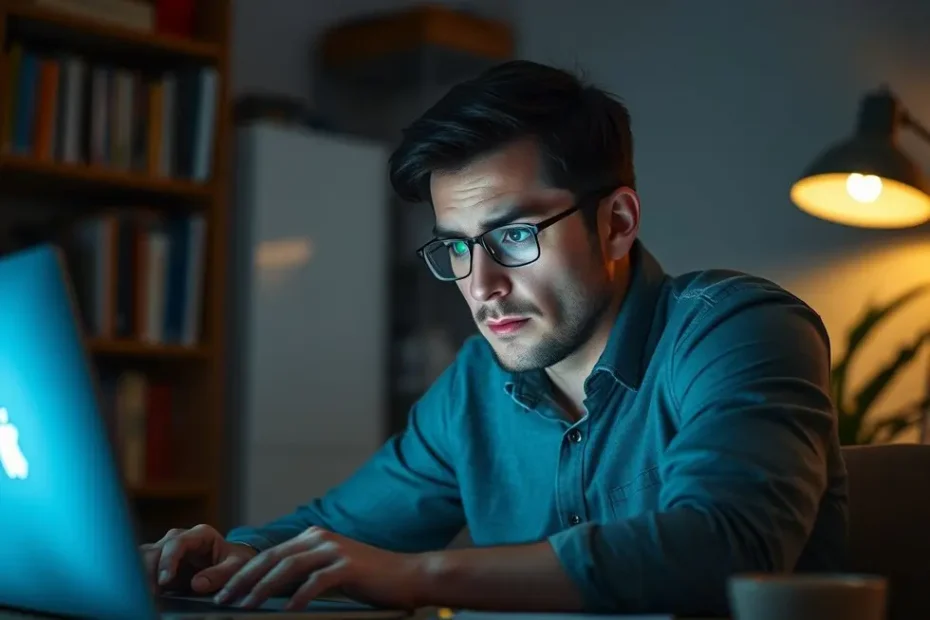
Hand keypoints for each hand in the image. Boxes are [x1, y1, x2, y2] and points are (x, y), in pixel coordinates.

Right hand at [140, 524, 258, 594]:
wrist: (233, 563)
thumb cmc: (236, 561)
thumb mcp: (236, 566)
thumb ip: (220, 573)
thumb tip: (197, 584)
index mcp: (200, 535)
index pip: (177, 542)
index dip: (168, 560)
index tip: (164, 581)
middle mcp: (180, 539)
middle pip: (155, 549)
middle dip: (148, 570)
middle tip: (149, 593)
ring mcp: (167, 551)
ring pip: (144, 557)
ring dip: (140, 575)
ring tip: (143, 594)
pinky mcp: (160, 565)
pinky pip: (143, 569)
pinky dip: (140, 580)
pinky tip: (141, 594)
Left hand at [213, 527, 425, 610]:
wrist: (409, 576)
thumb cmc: (369, 580)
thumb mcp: (331, 573)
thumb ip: (304, 575)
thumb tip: (270, 591)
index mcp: (313, 538)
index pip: (269, 555)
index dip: (243, 573)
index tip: (223, 592)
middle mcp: (320, 538)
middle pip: (272, 558)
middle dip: (243, 580)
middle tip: (223, 600)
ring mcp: (335, 550)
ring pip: (288, 568)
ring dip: (263, 589)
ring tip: (246, 607)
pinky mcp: (348, 565)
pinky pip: (316, 582)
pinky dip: (298, 597)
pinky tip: (287, 611)